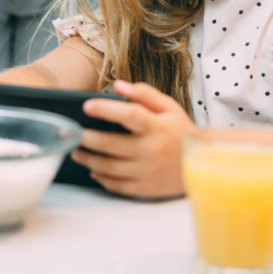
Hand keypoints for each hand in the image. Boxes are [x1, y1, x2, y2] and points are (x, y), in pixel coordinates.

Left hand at [72, 80, 194, 197]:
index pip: (128, 115)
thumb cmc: (181, 132)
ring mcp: (146, 171)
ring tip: (76, 150)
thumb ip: (145, 94)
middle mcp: (150, 150)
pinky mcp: (145, 188)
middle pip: (110, 144)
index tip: (86, 106)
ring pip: (109, 166)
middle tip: (70, 132)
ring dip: (88, 158)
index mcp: (157, 127)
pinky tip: (93, 170)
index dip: (106, 110)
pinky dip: (102, 178)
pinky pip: (117, 185)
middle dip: (86, 137)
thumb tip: (119, 85)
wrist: (202, 166)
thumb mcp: (170, 108)